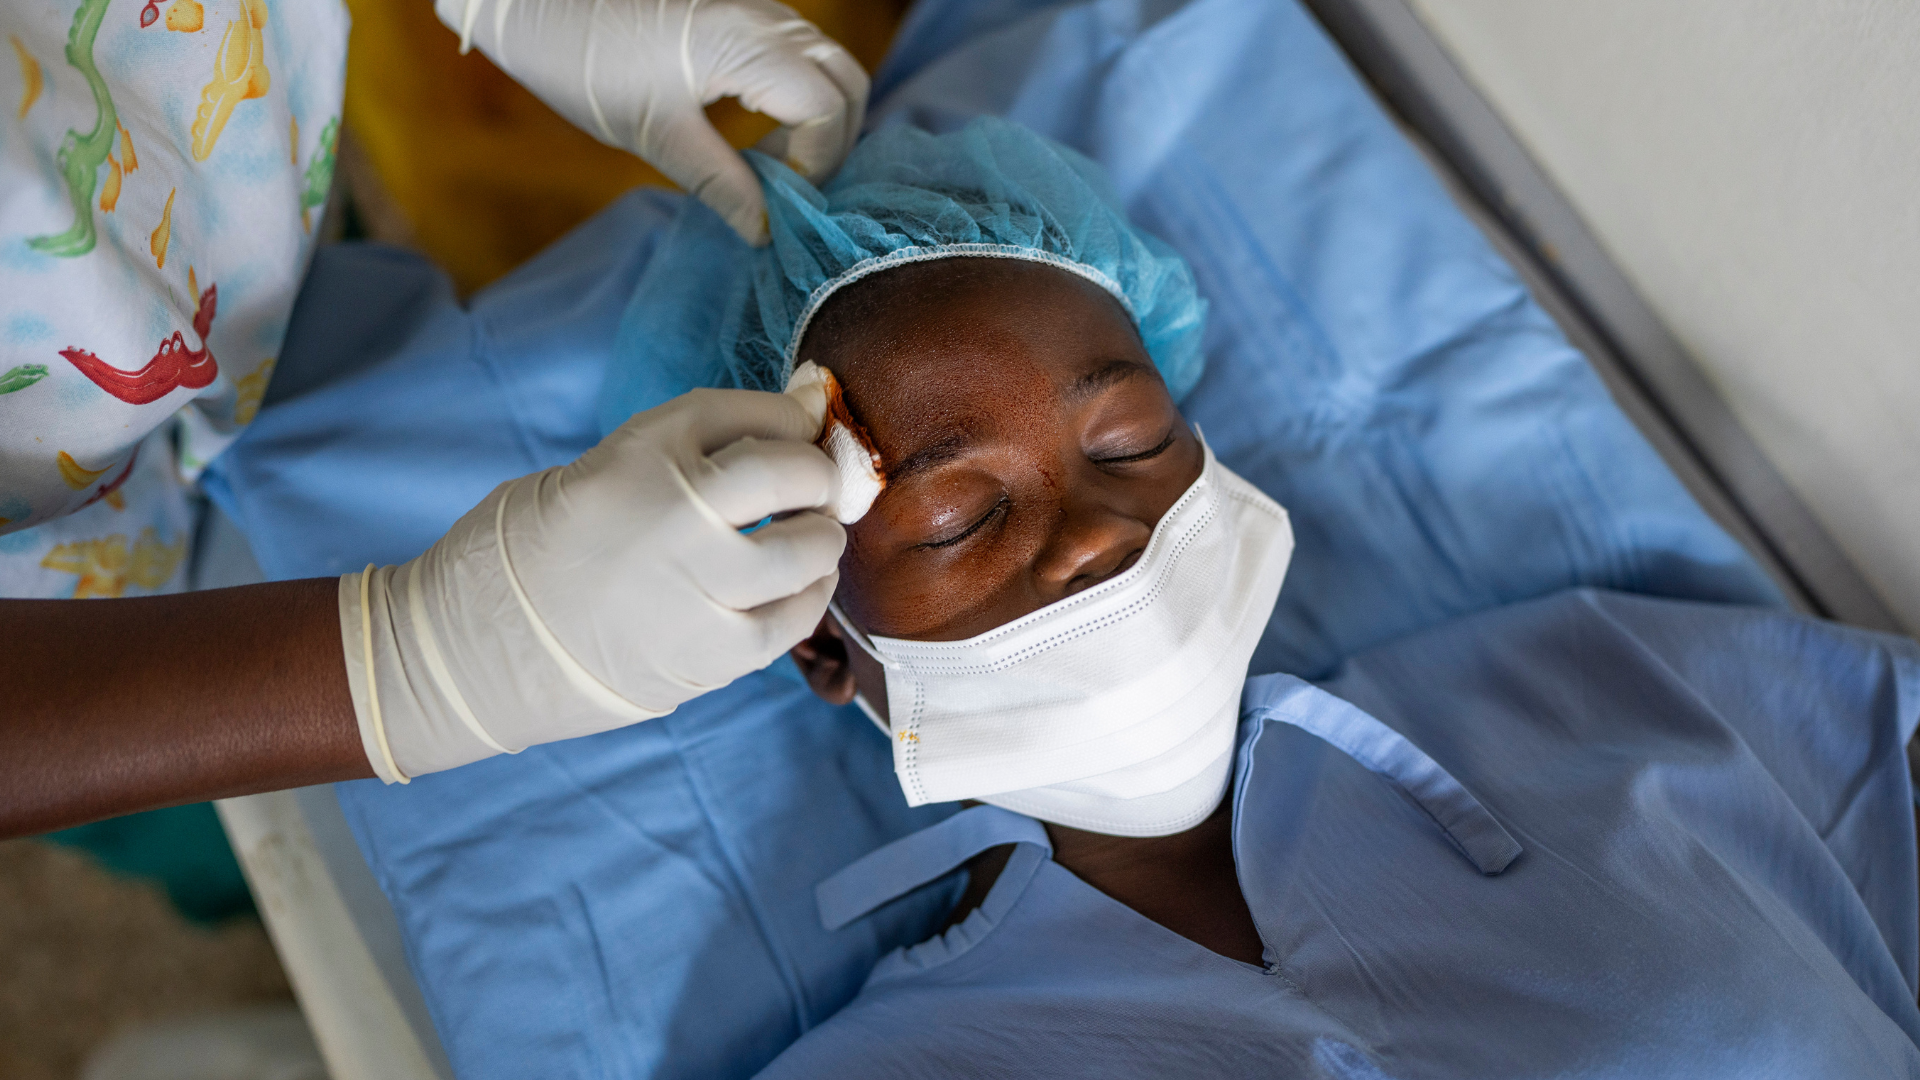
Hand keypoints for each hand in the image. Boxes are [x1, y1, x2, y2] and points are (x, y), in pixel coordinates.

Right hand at [343, 388, 844, 780]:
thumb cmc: (571, 530)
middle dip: (820, 482)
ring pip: (807, 556)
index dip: (799, 425)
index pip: (765, 425)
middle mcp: (676, 521)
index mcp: (648, 458)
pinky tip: (791, 588)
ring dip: (820, 542)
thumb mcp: (626, 453)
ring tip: (803, 540)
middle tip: (810, 491)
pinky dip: (807, 599)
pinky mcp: (707, 657)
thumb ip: (723, 423)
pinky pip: (792, 623)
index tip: (801, 435)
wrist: (494, 637)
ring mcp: (695, 594)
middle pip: (797, 483)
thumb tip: (812, 394)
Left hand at [436, 0, 867, 243]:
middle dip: (834, 141)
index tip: (780, 198)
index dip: (817, 163)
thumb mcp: (655, 134)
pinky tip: (757, 130)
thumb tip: (766, 231)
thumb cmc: (583, 61)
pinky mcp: (736, 12)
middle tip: (790, 186)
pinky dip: (797, 95)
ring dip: (818, 119)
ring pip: (826, 64)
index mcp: (748, 45)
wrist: (530, 0)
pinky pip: (795, 54)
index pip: (829, 110)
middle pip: (846, 81)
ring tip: (772, 165)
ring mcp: (755, 9)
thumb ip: (721, 183)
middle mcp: (766, 19)